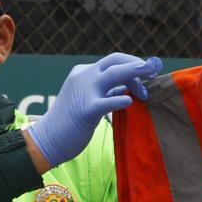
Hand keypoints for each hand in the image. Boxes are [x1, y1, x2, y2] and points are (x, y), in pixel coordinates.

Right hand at [25, 53, 163, 170]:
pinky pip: (108, 102)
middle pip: (115, 61)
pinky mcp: (85, 110)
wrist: (47, 140)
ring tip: (148, 86)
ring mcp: (84, 91)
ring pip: (114, 75)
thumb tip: (128, 88)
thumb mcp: (88, 100)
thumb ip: (106, 91)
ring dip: (135, 76)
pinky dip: (120, 100)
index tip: (146, 74)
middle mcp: (83, 76)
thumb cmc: (69, 123)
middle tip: (153, 71)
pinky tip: (130, 103)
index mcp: (83, 73)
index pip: (112, 62)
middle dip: (137, 65)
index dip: (132, 65)